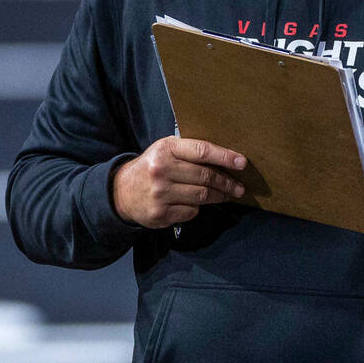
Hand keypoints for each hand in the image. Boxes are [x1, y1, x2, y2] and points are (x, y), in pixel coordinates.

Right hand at [111, 136, 246, 227]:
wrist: (121, 192)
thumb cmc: (153, 167)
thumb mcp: (166, 151)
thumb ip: (190, 151)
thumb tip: (228, 158)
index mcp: (166, 149)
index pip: (202, 151)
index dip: (225, 157)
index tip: (242, 163)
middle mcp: (161, 170)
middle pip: (206, 177)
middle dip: (227, 183)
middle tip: (239, 187)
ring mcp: (160, 194)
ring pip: (202, 196)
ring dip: (219, 196)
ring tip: (227, 195)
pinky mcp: (160, 214)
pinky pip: (191, 211)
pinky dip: (198, 208)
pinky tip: (196, 203)